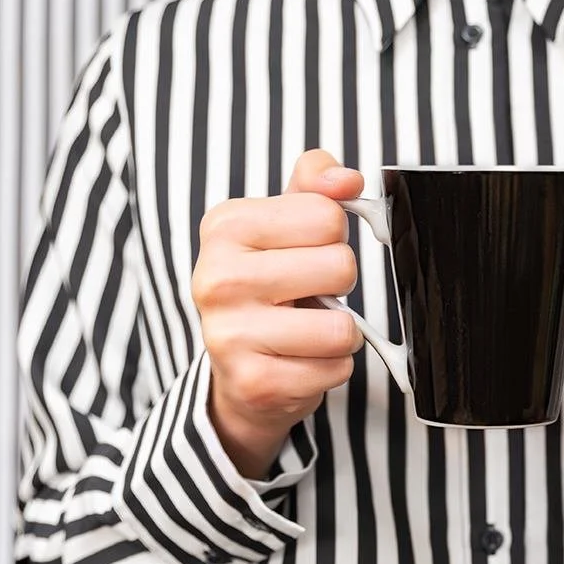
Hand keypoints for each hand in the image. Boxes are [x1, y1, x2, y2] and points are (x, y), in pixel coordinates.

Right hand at [192, 150, 364, 478]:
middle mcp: (217, 279)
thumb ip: (317, 187)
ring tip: (309, 330)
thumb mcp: (286, 224)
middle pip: (340, 266)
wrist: (241, 366)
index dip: (333, 237)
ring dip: (341, 332)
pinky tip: (302, 361)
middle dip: (340, 284)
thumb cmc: (272, 287)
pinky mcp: (254, 383)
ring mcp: (230, 335)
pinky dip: (331, 368)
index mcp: (225, 226)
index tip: (306, 253)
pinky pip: (335, 369)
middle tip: (311, 295)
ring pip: (342, 327)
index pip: (327, 216)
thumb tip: (346, 179)